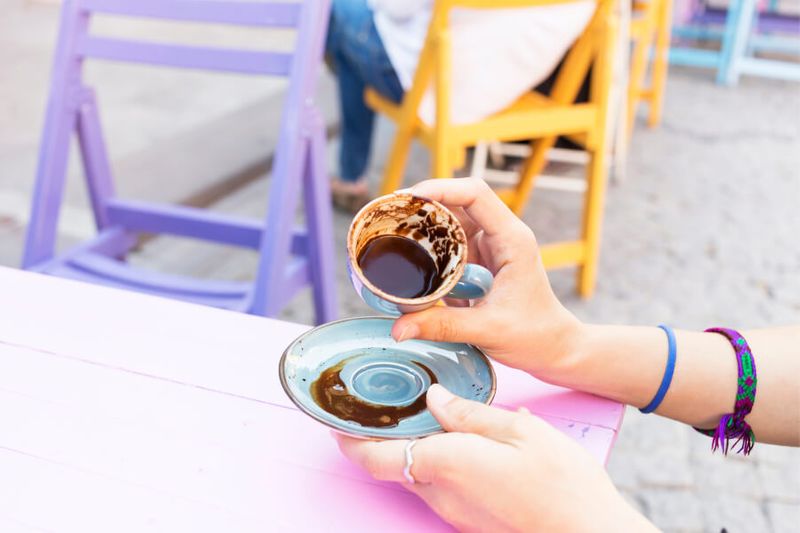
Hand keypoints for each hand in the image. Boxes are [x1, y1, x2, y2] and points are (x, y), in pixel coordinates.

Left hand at [336, 385, 651, 531]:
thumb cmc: (561, 483)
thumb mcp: (519, 430)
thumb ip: (470, 414)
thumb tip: (436, 400)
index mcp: (445, 464)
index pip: (375, 458)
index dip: (350, 441)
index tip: (336, 424)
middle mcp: (441, 493)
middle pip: (393, 466)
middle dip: (381, 441)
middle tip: (382, 410)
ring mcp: (456, 511)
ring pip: (416, 477)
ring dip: (410, 450)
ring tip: (424, 418)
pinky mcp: (471, 519)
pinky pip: (440, 487)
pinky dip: (436, 463)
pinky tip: (463, 443)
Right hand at [392, 178, 583, 380]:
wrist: (551, 348)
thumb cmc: (533, 335)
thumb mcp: (487, 330)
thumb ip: (442, 326)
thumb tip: (398, 329)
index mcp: (512, 239)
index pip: (475, 194)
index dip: (441, 188)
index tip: (410, 198)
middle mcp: (499, 236)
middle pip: (457, 201)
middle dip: (422, 203)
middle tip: (389, 214)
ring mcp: (488, 247)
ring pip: (450, 221)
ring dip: (422, 223)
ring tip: (390, 230)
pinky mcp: (477, 262)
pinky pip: (448, 243)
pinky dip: (426, 245)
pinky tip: (405, 254)